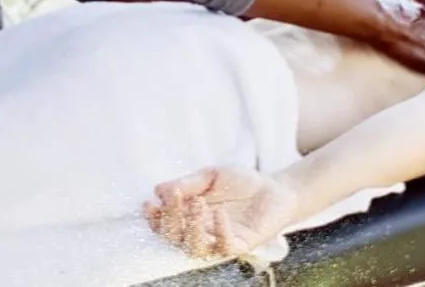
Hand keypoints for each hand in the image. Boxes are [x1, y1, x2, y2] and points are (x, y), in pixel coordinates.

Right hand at [143, 166, 298, 260]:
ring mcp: (219, 241)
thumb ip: (188, 183)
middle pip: (175, 238)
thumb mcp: (211, 176)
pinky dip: (219, 231)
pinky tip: (219, 213)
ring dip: (191, 228)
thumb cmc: (240, 183)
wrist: (274, 188)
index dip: (154, 218)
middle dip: (170, 219)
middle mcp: (201, 234)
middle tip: (175, 197)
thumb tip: (159, 190)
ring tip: (198, 204)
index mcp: (189, 219)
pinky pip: (225, 246)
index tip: (150, 203)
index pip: (164, 226)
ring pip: (196, 249)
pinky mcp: (241, 244)